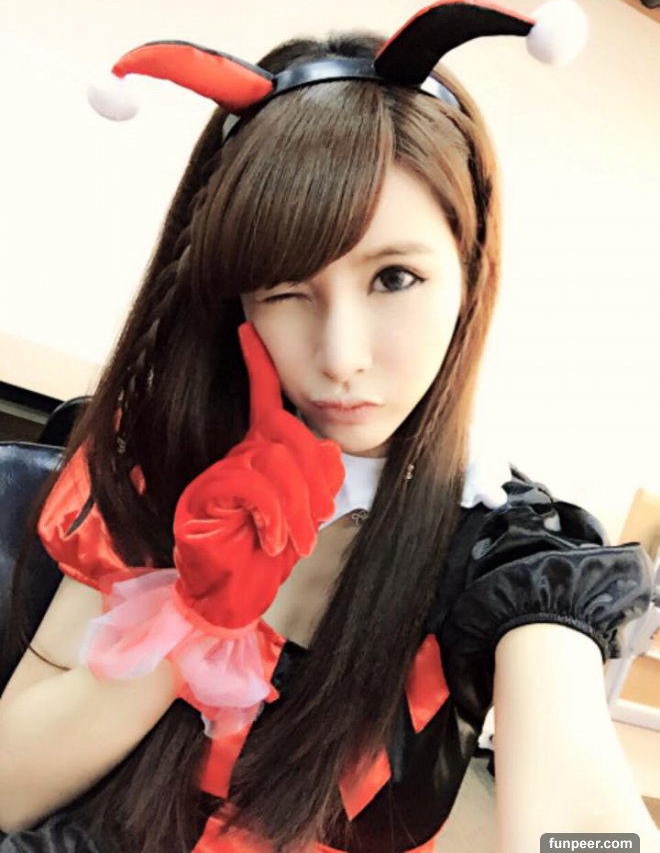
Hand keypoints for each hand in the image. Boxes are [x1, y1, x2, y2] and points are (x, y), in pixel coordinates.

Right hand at [172, 321, 344, 630]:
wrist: (231, 595)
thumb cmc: (265, 555)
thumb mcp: (301, 514)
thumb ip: (315, 478)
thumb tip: (331, 451)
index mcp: (259, 451)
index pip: (262, 399)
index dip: (257, 363)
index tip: (247, 329)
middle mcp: (237, 453)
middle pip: (288, 434)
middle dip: (314, 479)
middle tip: (319, 519)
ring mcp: (220, 471)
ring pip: (277, 462)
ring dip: (299, 509)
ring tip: (297, 542)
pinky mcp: (207, 494)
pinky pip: (256, 487)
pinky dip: (275, 518)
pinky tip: (274, 542)